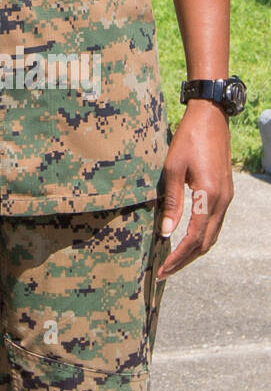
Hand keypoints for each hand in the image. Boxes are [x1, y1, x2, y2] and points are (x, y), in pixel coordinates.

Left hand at [157, 100, 233, 278]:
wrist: (211, 118)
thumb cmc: (188, 139)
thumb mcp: (173, 168)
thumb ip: (171, 202)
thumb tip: (166, 232)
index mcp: (209, 196)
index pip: (194, 238)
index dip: (178, 257)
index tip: (162, 270)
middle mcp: (222, 201)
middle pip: (206, 242)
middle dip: (185, 260)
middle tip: (164, 272)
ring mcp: (226, 197)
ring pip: (212, 235)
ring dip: (194, 250)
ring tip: (173, 260)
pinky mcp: (224, 192)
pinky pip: (215, 223)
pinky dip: (201, 236)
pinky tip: (186, 238)